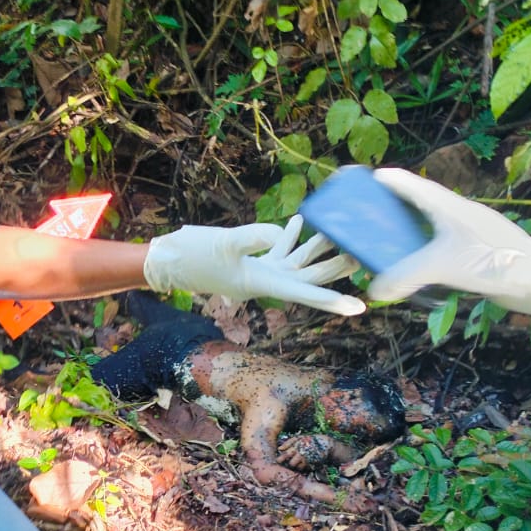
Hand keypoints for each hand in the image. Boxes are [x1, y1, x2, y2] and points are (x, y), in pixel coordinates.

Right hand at [144, 216, 365, 314]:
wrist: (167, 260)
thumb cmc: (191, 255)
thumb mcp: (223, 243)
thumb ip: (254, 236)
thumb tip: (283, 231)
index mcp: (262, 283)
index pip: (304, 293)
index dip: (332, 300)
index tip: (358, 308)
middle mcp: (267, 281)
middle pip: (310, 277)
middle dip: (335, 267)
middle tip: (363, 255)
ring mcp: (260, 271)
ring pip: (299, 263)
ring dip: (319, 248)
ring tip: (340, 231)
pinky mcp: (252, 261)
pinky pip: (280, 251)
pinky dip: (291, 237)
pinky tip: (300, 222)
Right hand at [368, 168, 530, 320]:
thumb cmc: (494, 261)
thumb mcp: (442, 266)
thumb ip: (405, 276)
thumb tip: (376, 290)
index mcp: (450, 207)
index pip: (413, 185)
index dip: (390, 180)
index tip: (368, 178)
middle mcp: (459, 216)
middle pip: (421, 204)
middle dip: (396, 206)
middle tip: (372, 213)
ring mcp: (469, 234)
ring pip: (431, 226)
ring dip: (410, 231)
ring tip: (389, 241)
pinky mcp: (476, 254)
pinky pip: (441, 248)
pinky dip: (424, 252)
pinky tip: (417, 266)